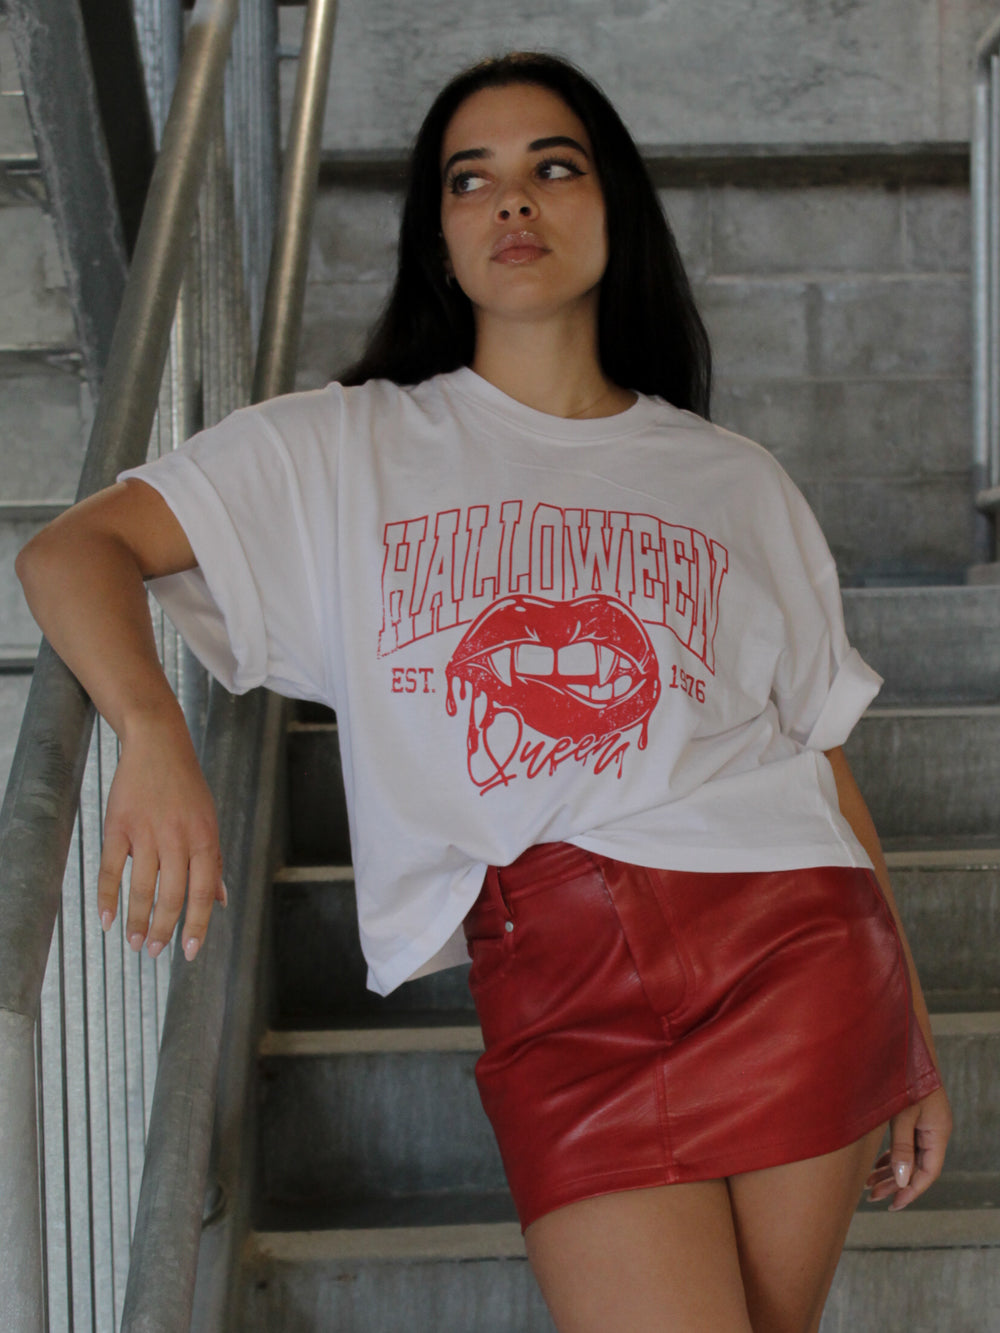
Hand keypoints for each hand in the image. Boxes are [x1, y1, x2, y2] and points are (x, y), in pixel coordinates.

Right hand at [96, 713, 224, 961]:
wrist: (159, 745)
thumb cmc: (187, 787)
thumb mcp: (209, 820)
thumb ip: (213, 861)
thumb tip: (221, 900)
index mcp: (204, 838)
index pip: (203, 892)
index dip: (197, 925)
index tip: (189, 952)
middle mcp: (177, 838)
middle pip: (172, 895)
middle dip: (164, 930)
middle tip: (154, 951)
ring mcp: (146, 832)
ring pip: (142, 888)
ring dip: (137, 920)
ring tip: (134, 942)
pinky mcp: (119, 826)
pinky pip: (112, 869)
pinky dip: (108, 897)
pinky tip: (107, 919)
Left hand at [866, 1085, 952, 1209]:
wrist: (906, 1045)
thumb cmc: (905, 1077)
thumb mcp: (902, 1114)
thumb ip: (901, 1147)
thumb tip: (901, 1181)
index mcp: (938, 1132)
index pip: (928, 1172)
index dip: (911, 1191)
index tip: (893, 1204)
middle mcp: (934, 1129)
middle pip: (917, 1166)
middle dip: (895, 1183)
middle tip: (872, 1196)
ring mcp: (925, 1122)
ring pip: (909, 1155)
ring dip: (890, 1170)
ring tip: (868, 1184)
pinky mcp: (914, 1115)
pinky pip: (905, 1143)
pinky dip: (891, 1155)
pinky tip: (877, 1164)